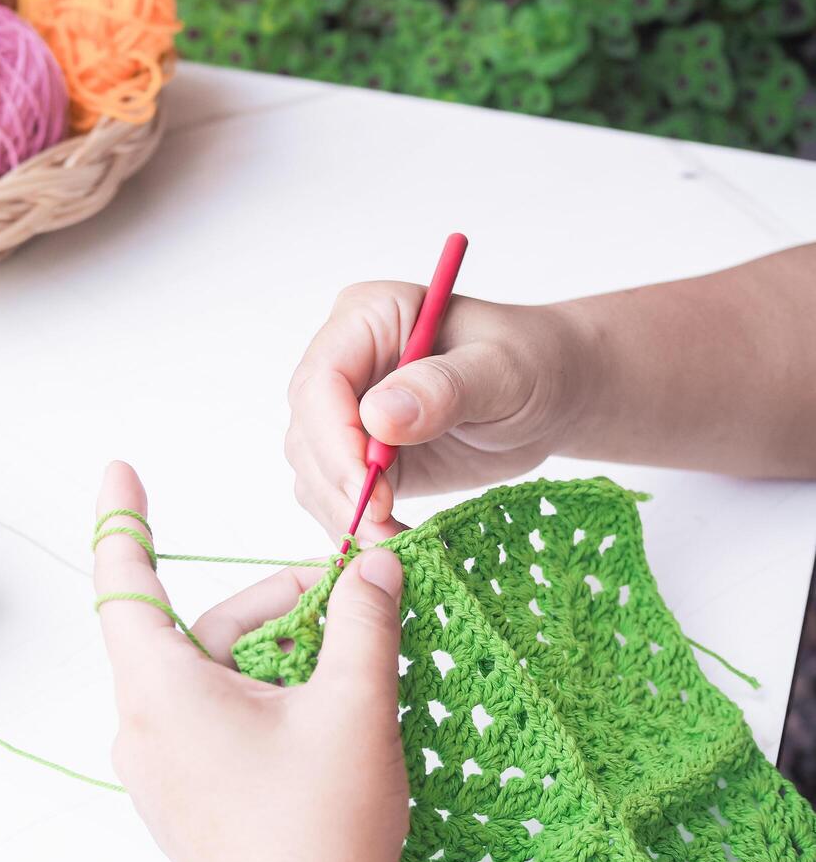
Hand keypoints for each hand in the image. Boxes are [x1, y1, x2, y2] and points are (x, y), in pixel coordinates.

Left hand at [92, 461, 411, 861]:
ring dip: (280, 655)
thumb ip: (365, 619)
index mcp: (161, 691)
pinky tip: (324, 715)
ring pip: (215, 675)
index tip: (119, 469)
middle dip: (278, 604)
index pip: (125, 581)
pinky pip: (215, 719)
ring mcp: (161, 770)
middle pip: (204, 629)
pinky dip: (264, 697)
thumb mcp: (355, 706)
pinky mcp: (186, 799)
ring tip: (352, 669)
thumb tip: (375, 563)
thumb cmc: (322, 837)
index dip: (123, 519)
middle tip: (355, 600)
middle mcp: (144, 727)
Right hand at [285, 281, 580, 540]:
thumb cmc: (536, 362)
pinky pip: (335, 494)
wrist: (553, 392)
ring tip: (395, 544)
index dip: (334, 440)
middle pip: (308, 431)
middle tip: (383, 532)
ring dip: (345, 514)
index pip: (322, 380)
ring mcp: (345, 409)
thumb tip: (379, 417)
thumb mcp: (504, 370)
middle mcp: (344, 360)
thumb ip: (445, 388)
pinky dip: (358, 525)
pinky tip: (395, 542)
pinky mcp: (355, 453)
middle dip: (339, 488)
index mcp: (369, 317)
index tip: (369, 490)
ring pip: (313, 470)